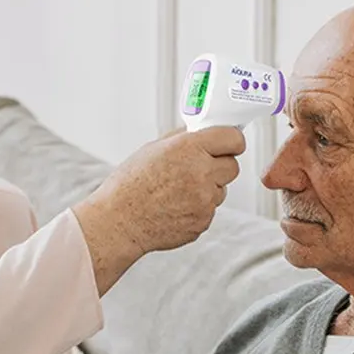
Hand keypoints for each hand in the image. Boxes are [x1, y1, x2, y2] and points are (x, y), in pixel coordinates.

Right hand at [73, 127, 245, 293]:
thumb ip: (183, 138)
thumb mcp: (153, 149)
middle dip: (220, 166)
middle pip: (232, 167)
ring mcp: (205, 200)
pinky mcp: (203, 221)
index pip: (234, 139)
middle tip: (200, 169)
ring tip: (178, 192)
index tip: (229, 145)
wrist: (119, 221)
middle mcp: (201, 172)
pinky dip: (197, 208)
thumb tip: (203, 132)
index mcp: (190, 148)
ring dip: (207, 189)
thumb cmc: (130, 184)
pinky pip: (209, 210)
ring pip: (220, 190)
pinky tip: (175, 207)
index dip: (232, 142)